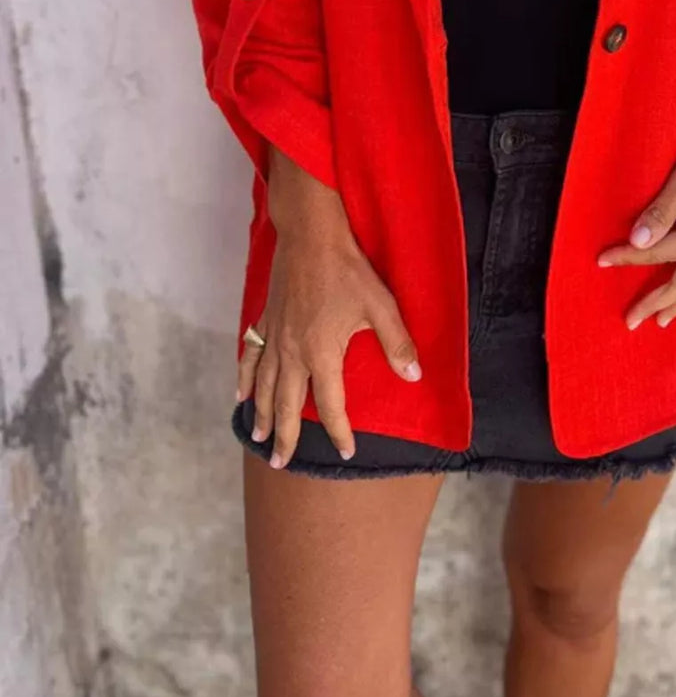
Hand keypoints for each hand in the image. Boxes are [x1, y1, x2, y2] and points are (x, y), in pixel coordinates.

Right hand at [237, 148, 420, 468]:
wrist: (310, 235)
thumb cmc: (348, 269)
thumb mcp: (380, 306)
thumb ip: (396, 343)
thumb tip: (414, 376)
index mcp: (322, 354)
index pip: (331, 407)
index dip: (339, 432)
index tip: (345, 452)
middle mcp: (292, 353)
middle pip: (286, 405)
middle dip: (285, 437)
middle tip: (280, 462)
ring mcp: (274, 337)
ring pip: (264, 386)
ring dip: (262, 414)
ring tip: (260, 437)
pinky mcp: (265, 319)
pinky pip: (250, 356)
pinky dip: (245, 378)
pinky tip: (240, 394)